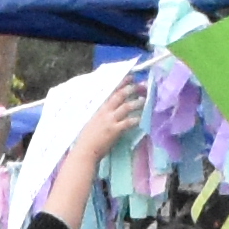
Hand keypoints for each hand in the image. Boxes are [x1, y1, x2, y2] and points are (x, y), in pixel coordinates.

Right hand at [44, 81, 140, 219]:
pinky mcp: (114, 130)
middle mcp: (105, 112)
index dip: (122, 83)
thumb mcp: (92, 121)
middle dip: (132, 88)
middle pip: (120, 95)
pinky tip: (141, 118)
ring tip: (144, 100)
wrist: (85, 151)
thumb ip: (101, 114)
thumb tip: (110, 108)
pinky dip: (136, 119)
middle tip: (142, 86)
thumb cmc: (87, 139)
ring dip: (136, 102)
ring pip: (126, 106)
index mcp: (99, 108)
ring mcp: (110, 120)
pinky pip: (128, 122)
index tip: (130, 77)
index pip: (111, 91)